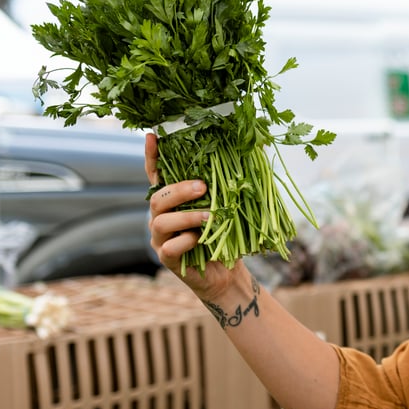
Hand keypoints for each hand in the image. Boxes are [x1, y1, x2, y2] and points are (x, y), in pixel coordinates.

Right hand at [145, 133, 242, 299]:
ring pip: (160, 221)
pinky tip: (200, 241)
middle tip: (203, 187)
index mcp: (174, 199)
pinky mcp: (166, 256)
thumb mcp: (231, 206)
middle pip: (158, 197)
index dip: (152, 156)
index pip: (157, 174)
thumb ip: (230, 183)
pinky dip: (186, 242)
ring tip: (210, 216)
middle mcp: (162, 215)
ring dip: (187, 216)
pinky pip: (169, 247)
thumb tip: (256, 147)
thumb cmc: (228, 234)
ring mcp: (161, 237)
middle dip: (179, 190)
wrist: (227, 272)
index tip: (152, 136)